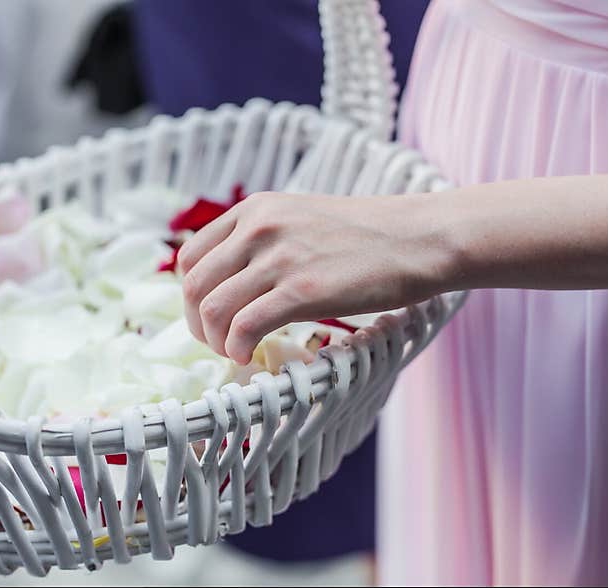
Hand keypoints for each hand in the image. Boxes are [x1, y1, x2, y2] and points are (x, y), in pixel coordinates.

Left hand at [177, 191, 457, 363]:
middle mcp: (258, 228)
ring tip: (236, 353)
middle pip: (193, 286)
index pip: (189, 256)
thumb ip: (262, 241)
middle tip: (218, 344)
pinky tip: (250, 356)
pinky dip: (237, 349)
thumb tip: (231, 282)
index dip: (191, 296)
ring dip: (216, 342)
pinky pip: (244, 326)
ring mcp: (279, 258)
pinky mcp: (302, 290)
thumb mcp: (300, 220)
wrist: (418, 238)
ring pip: (213, 309)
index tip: (209, 318)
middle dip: (198, 325)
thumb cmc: (365, 237)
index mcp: (253, 210)